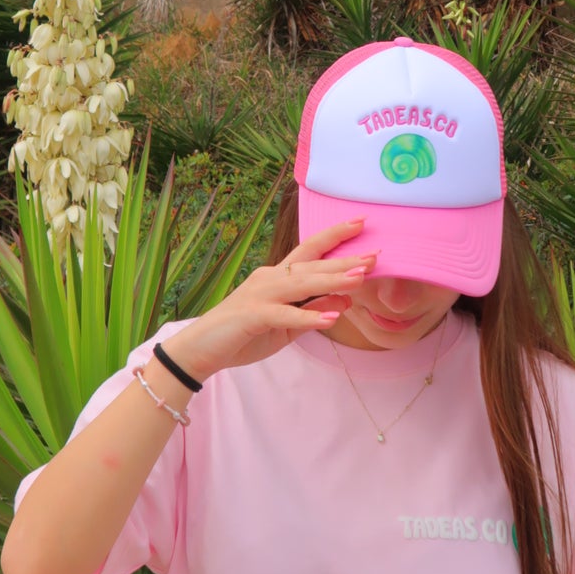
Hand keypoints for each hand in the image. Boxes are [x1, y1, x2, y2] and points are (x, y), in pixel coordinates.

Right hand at [162, 221, 374, 383]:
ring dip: (331, 281)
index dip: (334, 237)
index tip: (360, 224)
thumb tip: (345, 301)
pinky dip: (308, 317)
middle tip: (374, 255)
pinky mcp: (253, 316)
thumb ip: (312, 311)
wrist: (200, 349)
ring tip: (359, 279)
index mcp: (277, 277)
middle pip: (311, 265)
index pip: (310, 252)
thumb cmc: (243, 334)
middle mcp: (270, 278)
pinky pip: (285, 315)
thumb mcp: (287, 326)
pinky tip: (330, 319)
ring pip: (301, 284)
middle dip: (344, 260)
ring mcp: (260, 295)